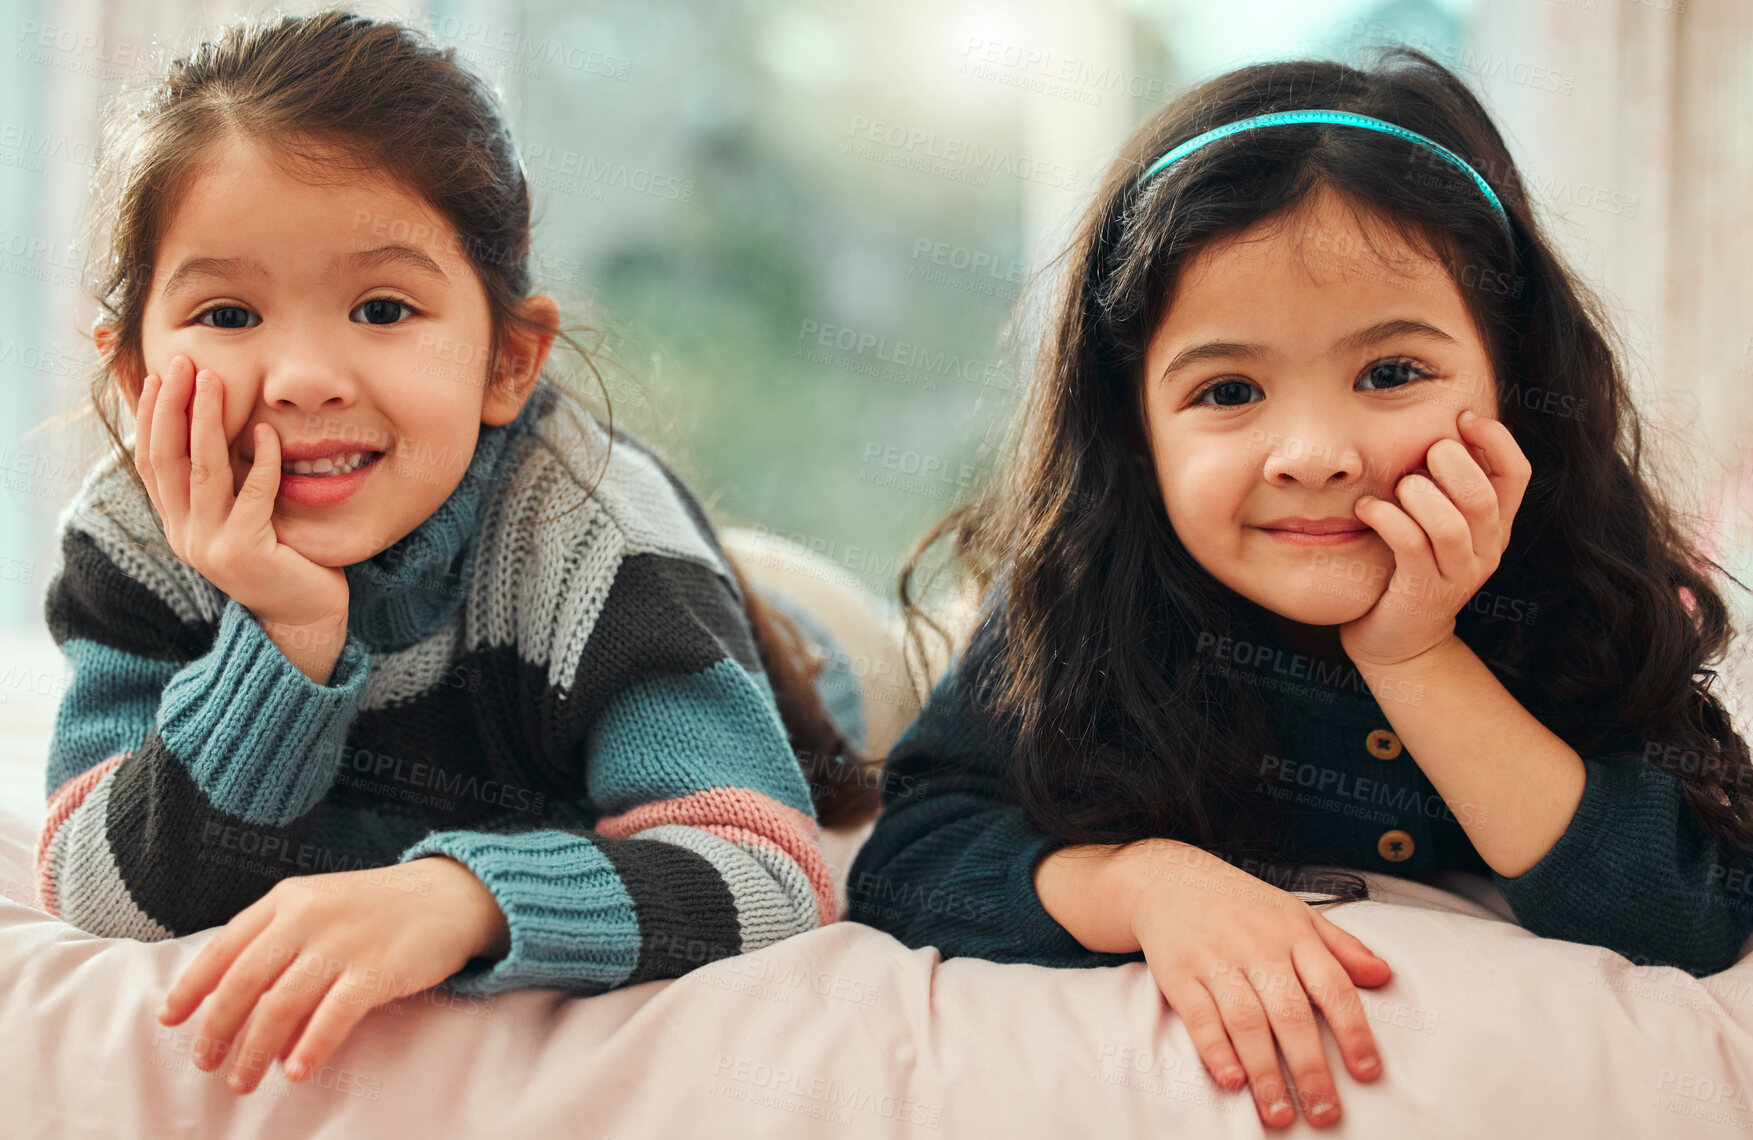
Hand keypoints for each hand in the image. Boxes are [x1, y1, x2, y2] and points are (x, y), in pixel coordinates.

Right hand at [134, 355, 349, 668]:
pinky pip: (252, 495)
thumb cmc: (283, 557)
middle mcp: (185, 534)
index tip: (159, 374)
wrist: (305, 616)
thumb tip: (218, 425)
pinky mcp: (244, 551)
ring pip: (202, 471)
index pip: (150, 460)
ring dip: (206, 420)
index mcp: (179, 523)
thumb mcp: (245, 513)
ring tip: (213, 380)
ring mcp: (210, 545)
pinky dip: (260, 461)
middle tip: (182, 363)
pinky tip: (267, 433)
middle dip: (172, 406)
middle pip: (166, 458)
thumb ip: (228, 479)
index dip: (150, 416)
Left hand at [156, 857, 505, 1094]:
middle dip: (218, 1030)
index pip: (224, 947)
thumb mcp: (320, 904)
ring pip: (281, 1006)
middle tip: (207, 1064)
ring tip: (242, 1081)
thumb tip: (236, 1003)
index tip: (170, 1021)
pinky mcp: (377, 969)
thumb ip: (278, 941)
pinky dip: (309, 1048)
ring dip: (255, 1051)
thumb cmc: (377, 908)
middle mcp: (308, 917)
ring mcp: (343, 943)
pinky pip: (332, 1017)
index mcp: (287, 899)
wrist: (448, 894)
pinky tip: (295, 1072)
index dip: (192, 987)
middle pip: (244, 983)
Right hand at [1039, 840, 1388, 1128]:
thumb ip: (1341, 947)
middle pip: (1290, 1014)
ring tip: (1281, 1113)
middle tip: (1325, 1112)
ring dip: (1265, 1072)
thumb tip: (1383, 975)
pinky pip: (1199, 1016)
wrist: (1169, 877)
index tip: (1367, 1072)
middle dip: (1310, 1068)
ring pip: (1246, 1021)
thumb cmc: (1241, 904)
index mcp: (1293, 934)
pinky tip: (1231, 1079)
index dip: (1353, 1031)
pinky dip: (1215, 1050)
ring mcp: (1216, 960)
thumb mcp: (1296, 913)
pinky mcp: (1179, 974)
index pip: (1332, 986)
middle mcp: (1257, 947)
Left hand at [1341, 408, 1531, 668]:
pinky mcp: (1423, 592)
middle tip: (1421, 457)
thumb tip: (1438, 427)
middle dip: (1449, 463)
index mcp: (1496, 525)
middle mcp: (1486, 549)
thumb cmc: (1412, 566)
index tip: (1463, 417)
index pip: (1517, 474)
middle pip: (1481, 495)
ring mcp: (1457, 575)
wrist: (1399, 639)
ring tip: (1395, 488)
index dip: (1497, 439)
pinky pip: (1411, 545)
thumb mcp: (1438, 522)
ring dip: (1416, 494)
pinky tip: (1366, 508)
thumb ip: (1446, 484)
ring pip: (1449, 523)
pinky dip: (1386, 517)